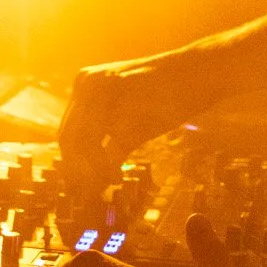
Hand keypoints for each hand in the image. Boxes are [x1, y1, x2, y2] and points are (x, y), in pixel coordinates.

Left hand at [59, 59, 185, 200]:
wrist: (200, 72)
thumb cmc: (168, 100)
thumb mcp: (131, 128)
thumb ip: (109, 149)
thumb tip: (90, 185)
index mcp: (85, 85)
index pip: (66, 133)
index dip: (72, 165)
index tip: (80, 190)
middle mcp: (87, 82)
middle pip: (69, 138)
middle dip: (78, 170)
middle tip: (91, 193)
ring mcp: (102, 84)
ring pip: (82, 140)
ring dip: (93, 168)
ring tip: (108, 183)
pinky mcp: (121, 90)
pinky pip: (108, 135)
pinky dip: (108, 161)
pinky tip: (116, 175)